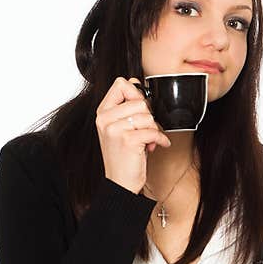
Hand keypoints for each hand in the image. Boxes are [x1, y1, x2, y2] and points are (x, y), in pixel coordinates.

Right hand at [95, 77, 170, 193]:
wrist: (120, 182)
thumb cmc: (124, 154)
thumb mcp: (121, 127)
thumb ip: (126, 106)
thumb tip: (135, 82)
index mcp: (103, 112)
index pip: (121, 84)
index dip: (136, 93)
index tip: (140, 108)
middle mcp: (105, 119)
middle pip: (140, 101)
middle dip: (149, 117)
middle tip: (145, 130)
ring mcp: (114, 129)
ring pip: (148, 116)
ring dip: (154, 130)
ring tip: (147, 141)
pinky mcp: (127, 140)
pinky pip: (153, 131)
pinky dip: (160, 140)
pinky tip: (156, 146)